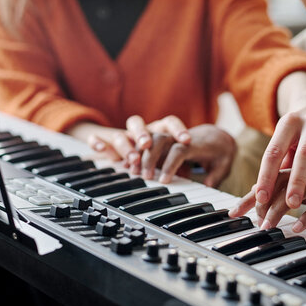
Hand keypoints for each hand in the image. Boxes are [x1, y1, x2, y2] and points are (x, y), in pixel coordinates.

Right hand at [65, 115, 190, 169]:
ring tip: (132, 159)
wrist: (140, 144)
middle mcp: (141, 131)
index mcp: (160, 129)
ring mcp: (124, 137)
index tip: (187, 141)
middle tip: (147, 145)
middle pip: (140, 123)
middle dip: (143, 133)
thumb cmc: (164, 155)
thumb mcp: (179, 160)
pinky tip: (96, 146)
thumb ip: (190, 168)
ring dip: (125, 144)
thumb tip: (209, 182)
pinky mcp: (108, 144)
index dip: (178, 130)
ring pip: (120, 133)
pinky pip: (99, 139)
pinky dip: (96, 141)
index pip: (169, 122)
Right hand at [140, 124, 236, 186]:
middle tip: (146, 177)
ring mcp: (167, 134)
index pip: (179, 149)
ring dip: (139, 152)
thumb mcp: (224, 164)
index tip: (164, 181)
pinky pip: (142, 140)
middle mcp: (178, 135)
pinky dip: (134, 152)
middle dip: (150, 156)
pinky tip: (128, 165)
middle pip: (160, 138)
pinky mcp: (159, 137)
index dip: (170, 164)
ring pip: (148, 136)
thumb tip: (209, 186)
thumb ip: (217, 175)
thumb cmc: (219, 151)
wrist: (216, 135)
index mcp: (194, 141)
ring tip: (134, 172)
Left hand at [231, 164, 305, 231]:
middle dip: (266, 200)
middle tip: (256, 222)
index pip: (270, 168)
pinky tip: (298, 226)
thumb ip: (283, 178)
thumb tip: (255, 193)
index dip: (255, 189)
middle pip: (285, 174)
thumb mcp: (304, 174)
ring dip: (287, 205)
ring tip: (272, 224)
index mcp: (298, 146)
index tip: (238, 211)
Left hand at [233, 72, 305, 221]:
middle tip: (292, 204)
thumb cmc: (294, 133)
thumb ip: (275, 165)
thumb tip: (259, 194)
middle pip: (305, 154)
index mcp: (288, 124)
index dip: (266, 175)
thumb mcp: (282, 141)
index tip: (261, 198)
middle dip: (298, 180)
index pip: (274, 152)